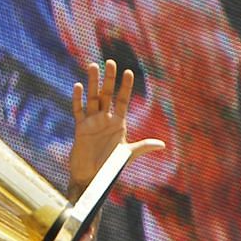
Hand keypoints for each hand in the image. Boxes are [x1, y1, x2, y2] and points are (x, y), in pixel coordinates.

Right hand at [68, 59, 163, 191]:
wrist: (91, 178)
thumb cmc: (110, 168)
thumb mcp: (126, 155)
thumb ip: (143, 147)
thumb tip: (163, 145)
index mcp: (118, 123)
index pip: (123, 100)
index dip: (125, 87)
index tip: (128, 71)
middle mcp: (105, 119)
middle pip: (106, 94)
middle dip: (109, 79)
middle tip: (110, 62)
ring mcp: (92, 122)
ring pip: (92, 98)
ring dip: (92, 82)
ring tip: (92, 66)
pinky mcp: (80, 128)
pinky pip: (78, 110)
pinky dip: (77, 99)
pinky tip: (78, 86)